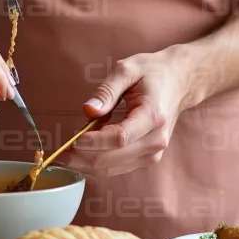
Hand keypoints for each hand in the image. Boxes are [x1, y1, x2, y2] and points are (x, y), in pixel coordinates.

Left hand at [71, 47, 190, 176]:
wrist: (180, 82)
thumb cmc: (152, 72)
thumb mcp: (127, 69)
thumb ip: (106, 90)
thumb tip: (88, 111)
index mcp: (152, 116)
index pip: (120, 138)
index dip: (94, 142)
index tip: (73, 140)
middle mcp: (156, 140)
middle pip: (113, 158)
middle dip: (83, 157)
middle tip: (59, 153)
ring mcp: (153, 153)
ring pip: (113, 169)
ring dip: (87, 164)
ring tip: (66, 153)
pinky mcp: (147, 158)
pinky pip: (117, 168)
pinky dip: (97, 163)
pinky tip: (84, 152)